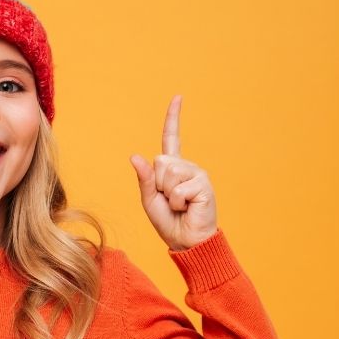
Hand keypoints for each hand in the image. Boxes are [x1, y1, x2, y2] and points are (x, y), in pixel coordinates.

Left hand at [129, 95, 218, 251]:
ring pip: (168, 172)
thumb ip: (144, 179)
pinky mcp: (203, 184)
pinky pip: (177, 188)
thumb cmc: (169, 222)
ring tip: (179, 205)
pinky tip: (188, 207)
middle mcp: (186, 166)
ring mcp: (197, 173)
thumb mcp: (150, 199)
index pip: (171, 137)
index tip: (178, 97)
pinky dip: (177, 201)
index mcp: (172, 168)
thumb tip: (135, 156)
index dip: (174, 117)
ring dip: (167, 194)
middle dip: (158, 184)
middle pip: (160, 161)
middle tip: (169, 200)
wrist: (187, 241)